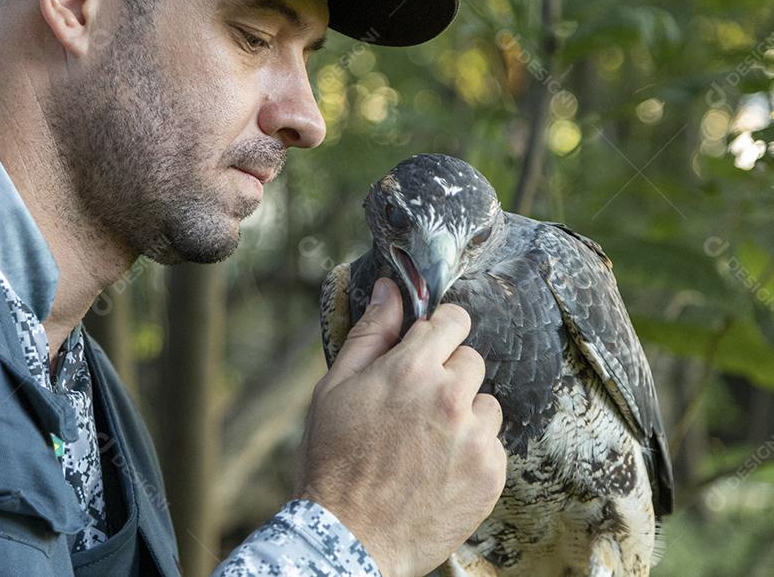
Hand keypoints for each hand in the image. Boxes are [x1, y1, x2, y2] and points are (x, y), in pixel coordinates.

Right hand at [295, 278, 505, 576]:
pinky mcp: (491, 474)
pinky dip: (472, 452)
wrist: (349, 536)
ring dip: (464, 414)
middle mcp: (451, 397)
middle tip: (416, 405)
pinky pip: (493, 444)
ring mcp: (476, 438)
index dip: (441, 330)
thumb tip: (391, 290)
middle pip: (472, 360)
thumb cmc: (333, 459)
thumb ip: (370, 333)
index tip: (431, 343)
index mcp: (412, 369)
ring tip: (426, 443)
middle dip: (448, 374)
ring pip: (486, 404)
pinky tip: (438, 469)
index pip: (454, 321)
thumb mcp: (336, 387)